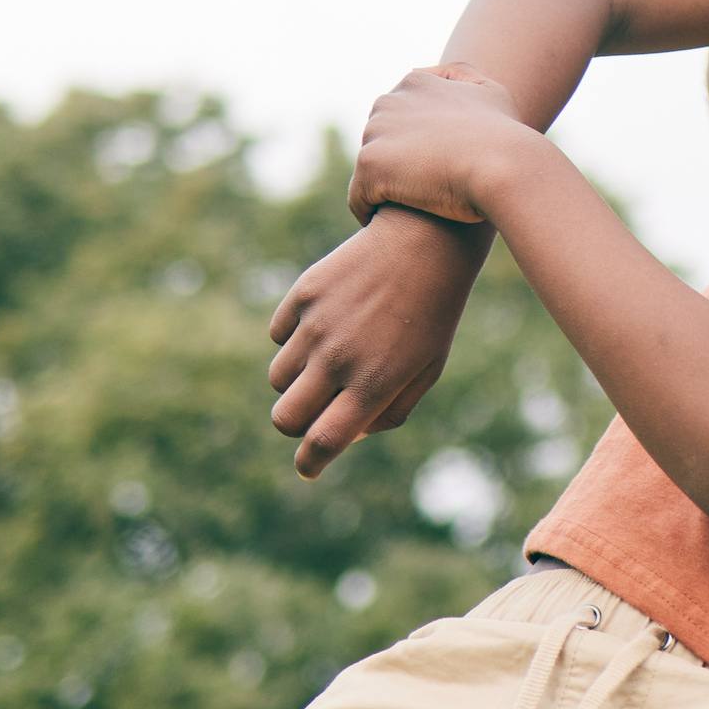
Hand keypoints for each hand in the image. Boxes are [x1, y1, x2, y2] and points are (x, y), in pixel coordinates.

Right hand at [266, 207, 491, 477]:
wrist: (425, 242)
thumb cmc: (430, 316)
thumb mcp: (425, 371)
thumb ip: (387, 412)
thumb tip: (343, 433)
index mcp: (373, 385)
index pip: (323, 441)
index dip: (310, 463)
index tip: (308, 466)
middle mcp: (339, 358)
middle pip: (285, 419)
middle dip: (297, 425)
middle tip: (316, 410)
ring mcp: (316, 325)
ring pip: (278, 379)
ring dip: (297, 381)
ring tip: (329, 358)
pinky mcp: (303, 294)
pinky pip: (278, 336)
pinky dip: (294, 340)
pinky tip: (327, 322)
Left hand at [345, 66, 532, 227]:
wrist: (503, 166)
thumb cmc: (504, 136)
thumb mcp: (490, 91)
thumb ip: (460, 78)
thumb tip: (429, 76)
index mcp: (415, 83)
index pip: (399, 115)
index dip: (415, 144)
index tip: (433, 168)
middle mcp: (388, 101)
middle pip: (380, 139)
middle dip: (395, 162)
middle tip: (421, 192)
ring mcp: (376, 132)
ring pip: (369, 168)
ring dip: (382, 187)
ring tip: (406, 211)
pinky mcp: (370, 165)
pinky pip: (358, 196)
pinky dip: (368, 210)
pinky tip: (386, 226)